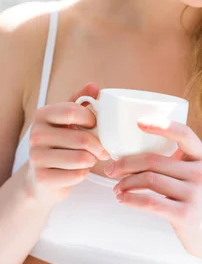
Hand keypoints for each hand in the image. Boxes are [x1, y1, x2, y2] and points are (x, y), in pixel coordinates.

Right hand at [25, 82, 110, 202]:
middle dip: (99, 146)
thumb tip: (94, 86)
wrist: (41, 176)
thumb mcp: (68, 119)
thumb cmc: (60, 143)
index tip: (96, 125)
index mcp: (42, 115)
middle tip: (103, 149)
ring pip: (81, 158)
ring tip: (90, 158)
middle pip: (82, 138)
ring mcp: (36, 157)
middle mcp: (35, 134)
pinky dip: (84, 174)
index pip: (72, 111)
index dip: (91, 119)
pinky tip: (79, 171)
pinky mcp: (42, 178)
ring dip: (92, 160)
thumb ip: (81, 101)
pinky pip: (77, 175)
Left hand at [106, 117, 201, 261]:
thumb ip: (179, 158)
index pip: (184, 133)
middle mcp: (201, 173)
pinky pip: (151, 202)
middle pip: (154, 161)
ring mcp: (194, 194)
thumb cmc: (198, 198)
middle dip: (126, 163)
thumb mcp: (196, 173)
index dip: (161, 125)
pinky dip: (131, 199)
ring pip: (149, 180)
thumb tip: (137, 145)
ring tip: (116, 187)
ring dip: (126, 182)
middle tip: (111, 169)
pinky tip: (122, 198)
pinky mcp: (185, 215)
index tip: (139, 122)